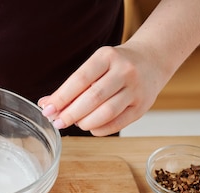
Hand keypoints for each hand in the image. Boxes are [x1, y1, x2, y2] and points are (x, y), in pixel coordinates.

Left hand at [38, 42, 168, 135]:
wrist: (153, 59)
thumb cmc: (116, 65)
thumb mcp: (95, 66)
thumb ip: (71, 85)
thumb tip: (46, 104)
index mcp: (107, 56)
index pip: (80, 79)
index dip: (61, 97)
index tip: (47, 109)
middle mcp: (124, 71)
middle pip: (93, 98)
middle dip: (71, 113)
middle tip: (58, 122)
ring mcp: (136, 90)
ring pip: (106, 112)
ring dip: (85, 122)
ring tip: (75, 123)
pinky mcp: (142, 107)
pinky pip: (117, 124)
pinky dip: (99, 129)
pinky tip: (90, 126)